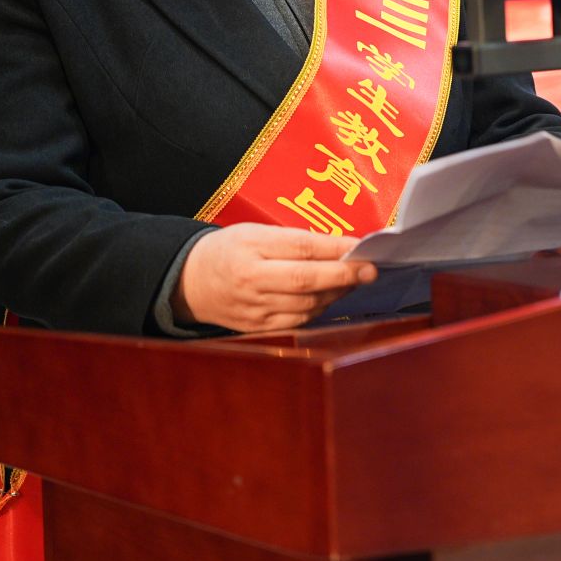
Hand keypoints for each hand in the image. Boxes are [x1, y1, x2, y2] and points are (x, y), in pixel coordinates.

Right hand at [172, 223, 375, 331]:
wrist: (189, 282)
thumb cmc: (229, 250)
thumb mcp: (255, 233)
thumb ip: (294, 241)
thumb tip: (340, 249)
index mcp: (250, 248)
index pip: (301, 248)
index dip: (336, 249)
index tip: (363, 247)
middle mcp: (251, 280)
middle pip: (306, 280)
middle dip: (344, 275)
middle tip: (371, 270)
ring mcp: (254, 307)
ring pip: (307, 305)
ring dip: (336, 293)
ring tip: (354, 281)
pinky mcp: (258, 327)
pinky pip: (298, 321)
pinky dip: (320, 310)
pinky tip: (331, 297)